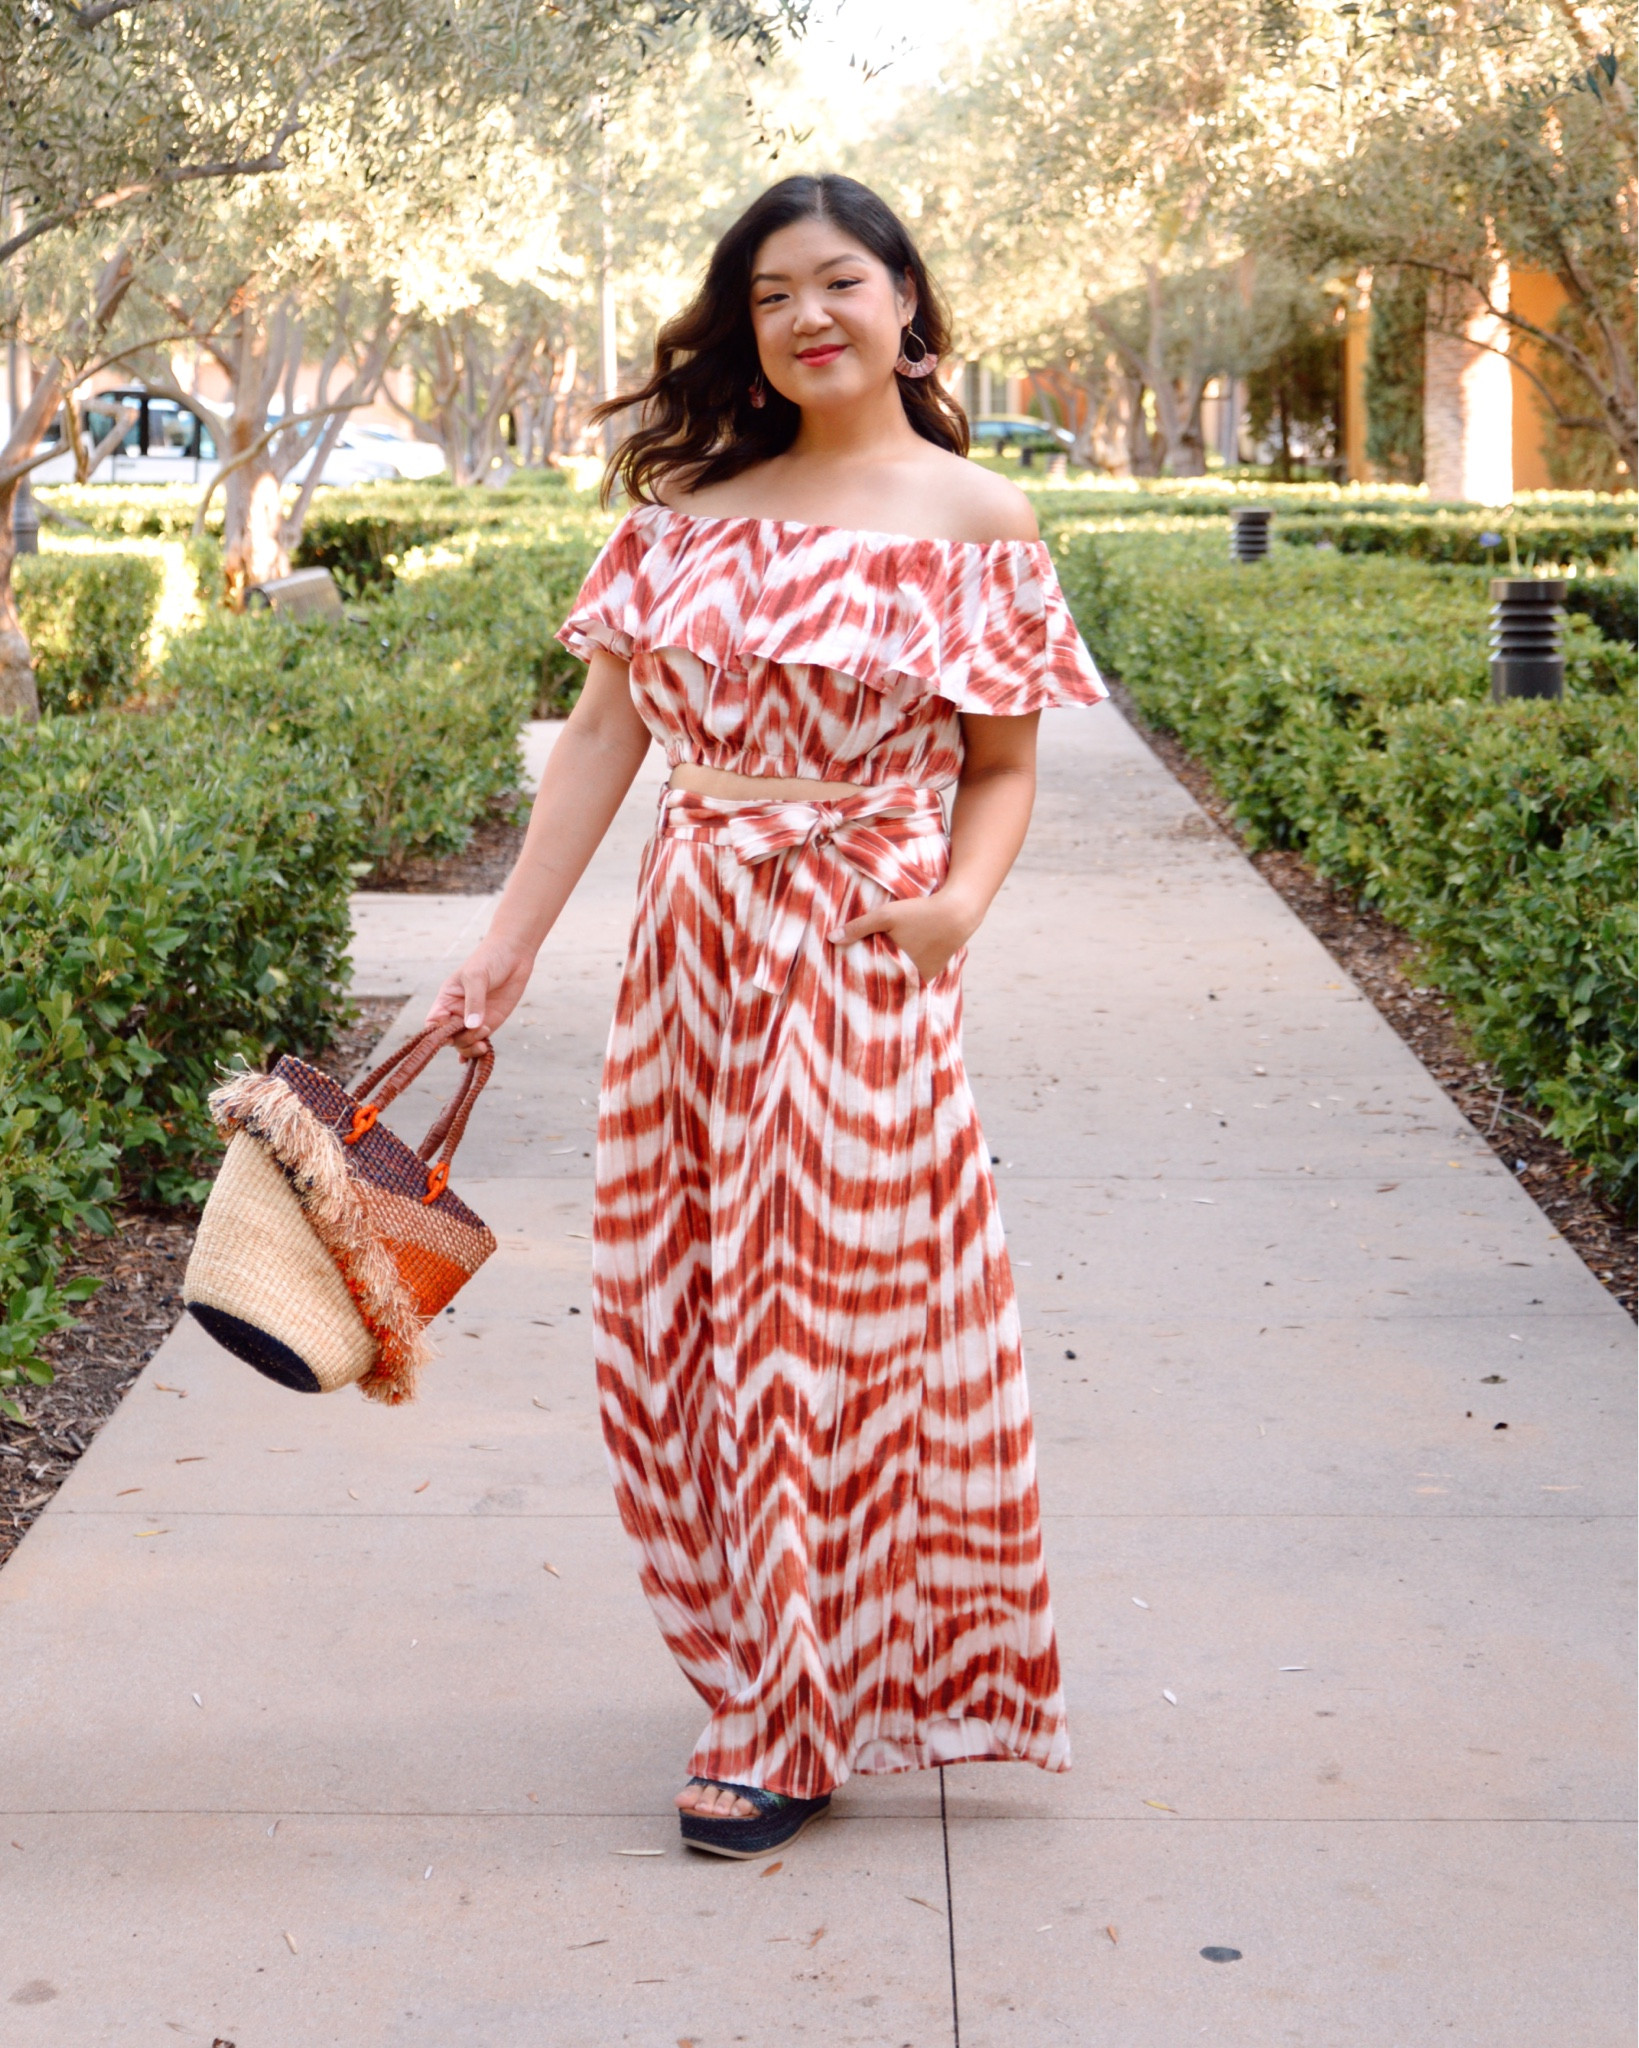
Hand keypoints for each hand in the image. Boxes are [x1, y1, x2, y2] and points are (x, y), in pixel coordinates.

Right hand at [425, 935, 535, 1051]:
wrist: (514, 954)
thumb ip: (474, 1001)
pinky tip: (481, 1056)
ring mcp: (473, 1019)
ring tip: (485, 1039)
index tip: (450, 1034)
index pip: (433, 1024)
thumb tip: (471, 1026)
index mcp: (446, 1000)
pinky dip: (479, 1052)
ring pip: (464, 1043)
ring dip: (472, 1046)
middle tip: (480, 1030)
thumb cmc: (489, 959)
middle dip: (462, 1040)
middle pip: (449, 1038)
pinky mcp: (490, 1022)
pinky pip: (480, 1041)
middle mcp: (456, 1012)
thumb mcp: (477, 976)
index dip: (437, 1034)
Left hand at [829, 889, 977, 983]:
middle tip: (853, 983)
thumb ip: (858, 928)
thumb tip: (830, 939)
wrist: (958, 912)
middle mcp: (914, 981)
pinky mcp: (934, 971)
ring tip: (871, 973)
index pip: (874, 986)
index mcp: (900, 972)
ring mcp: (926, 977)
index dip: (860, 985)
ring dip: (890, 976)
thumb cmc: (920, 913)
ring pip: (901, 980)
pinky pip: (914, 975)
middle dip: (873, 983)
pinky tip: (895, 962)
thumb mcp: (886, 916)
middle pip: (887, 985)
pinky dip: (904, 970)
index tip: (845, 985)